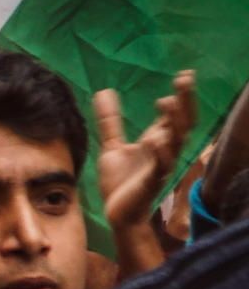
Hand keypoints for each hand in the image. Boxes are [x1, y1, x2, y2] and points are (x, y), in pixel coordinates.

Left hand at [95, 70, 198, 278]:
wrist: (117, 213)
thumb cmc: (120, 182)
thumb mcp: (113, 146)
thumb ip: (111, 121)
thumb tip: (104, 92)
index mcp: (157, 141)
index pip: (174, 115)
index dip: (181, 96)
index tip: (184, 74)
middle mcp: (164, 151)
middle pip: (182, 123)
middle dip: (185, 102)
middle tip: (184, 80)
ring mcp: (159, 166)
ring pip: (175, 142)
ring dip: (173, 123)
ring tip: (167, 102)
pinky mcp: (151, 182)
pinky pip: (160, 167)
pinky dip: (160, 153)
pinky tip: (156, 139)